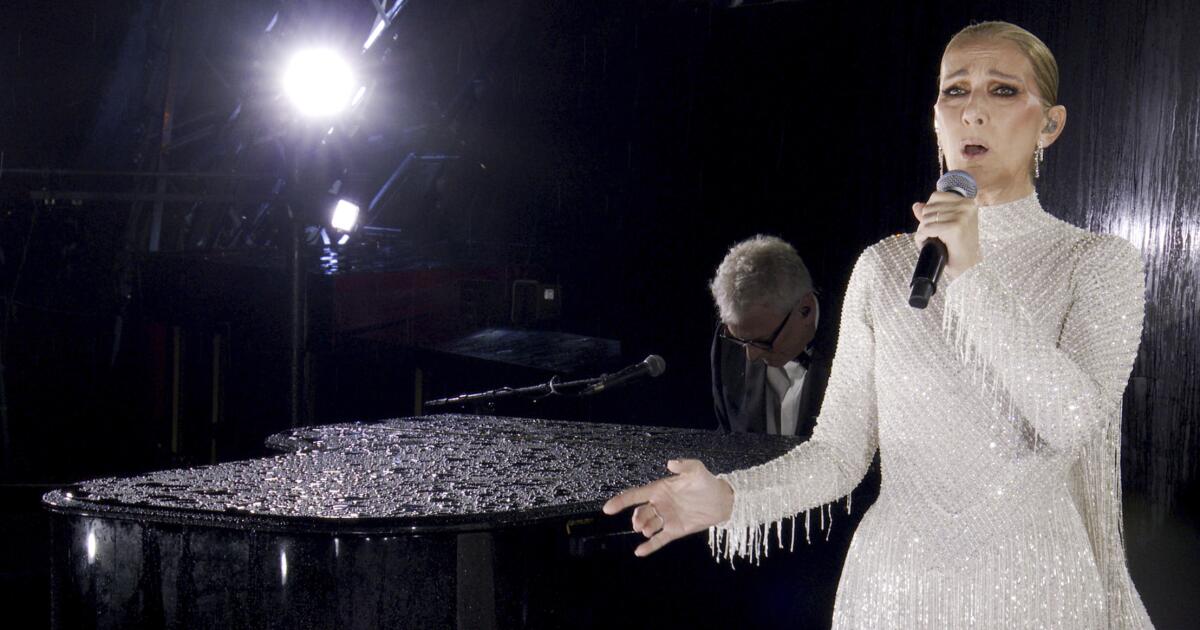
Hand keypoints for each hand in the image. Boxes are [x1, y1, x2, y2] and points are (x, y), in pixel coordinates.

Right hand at [601, 459, 733, 556]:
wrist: (722, 501)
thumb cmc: (707, 482)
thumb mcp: (696, 469)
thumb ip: (684, 465)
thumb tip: (670, 463)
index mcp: (660, 489)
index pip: (636, 495)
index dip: (621, 501)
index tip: (607, 508)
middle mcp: (660, 504)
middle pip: (641, 513)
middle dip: (637, 518)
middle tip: (639, 524)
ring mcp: (666, 518)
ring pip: (649, 525)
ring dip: (645, 529)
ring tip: (648, 530)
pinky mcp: (675, 530)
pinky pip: (660, 540)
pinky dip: (649, 546)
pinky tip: (639, 552)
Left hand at [912, 191, 981, 280]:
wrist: (968, 266)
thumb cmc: (957, 247)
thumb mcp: (945, 226)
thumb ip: (931, 214)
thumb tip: (916, 205)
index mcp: (967, 202)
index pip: (935, 196)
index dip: (928, 211)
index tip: (935, 225)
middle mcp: (966, 206)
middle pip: (928, 208)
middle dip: (924, 223)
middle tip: (933, 236)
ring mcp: (962, 216)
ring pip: (925, 219)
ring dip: (923, 232)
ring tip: (932, 241)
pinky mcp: (955, 228)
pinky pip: (926, 229)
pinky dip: (922, 238)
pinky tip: (927, 244)